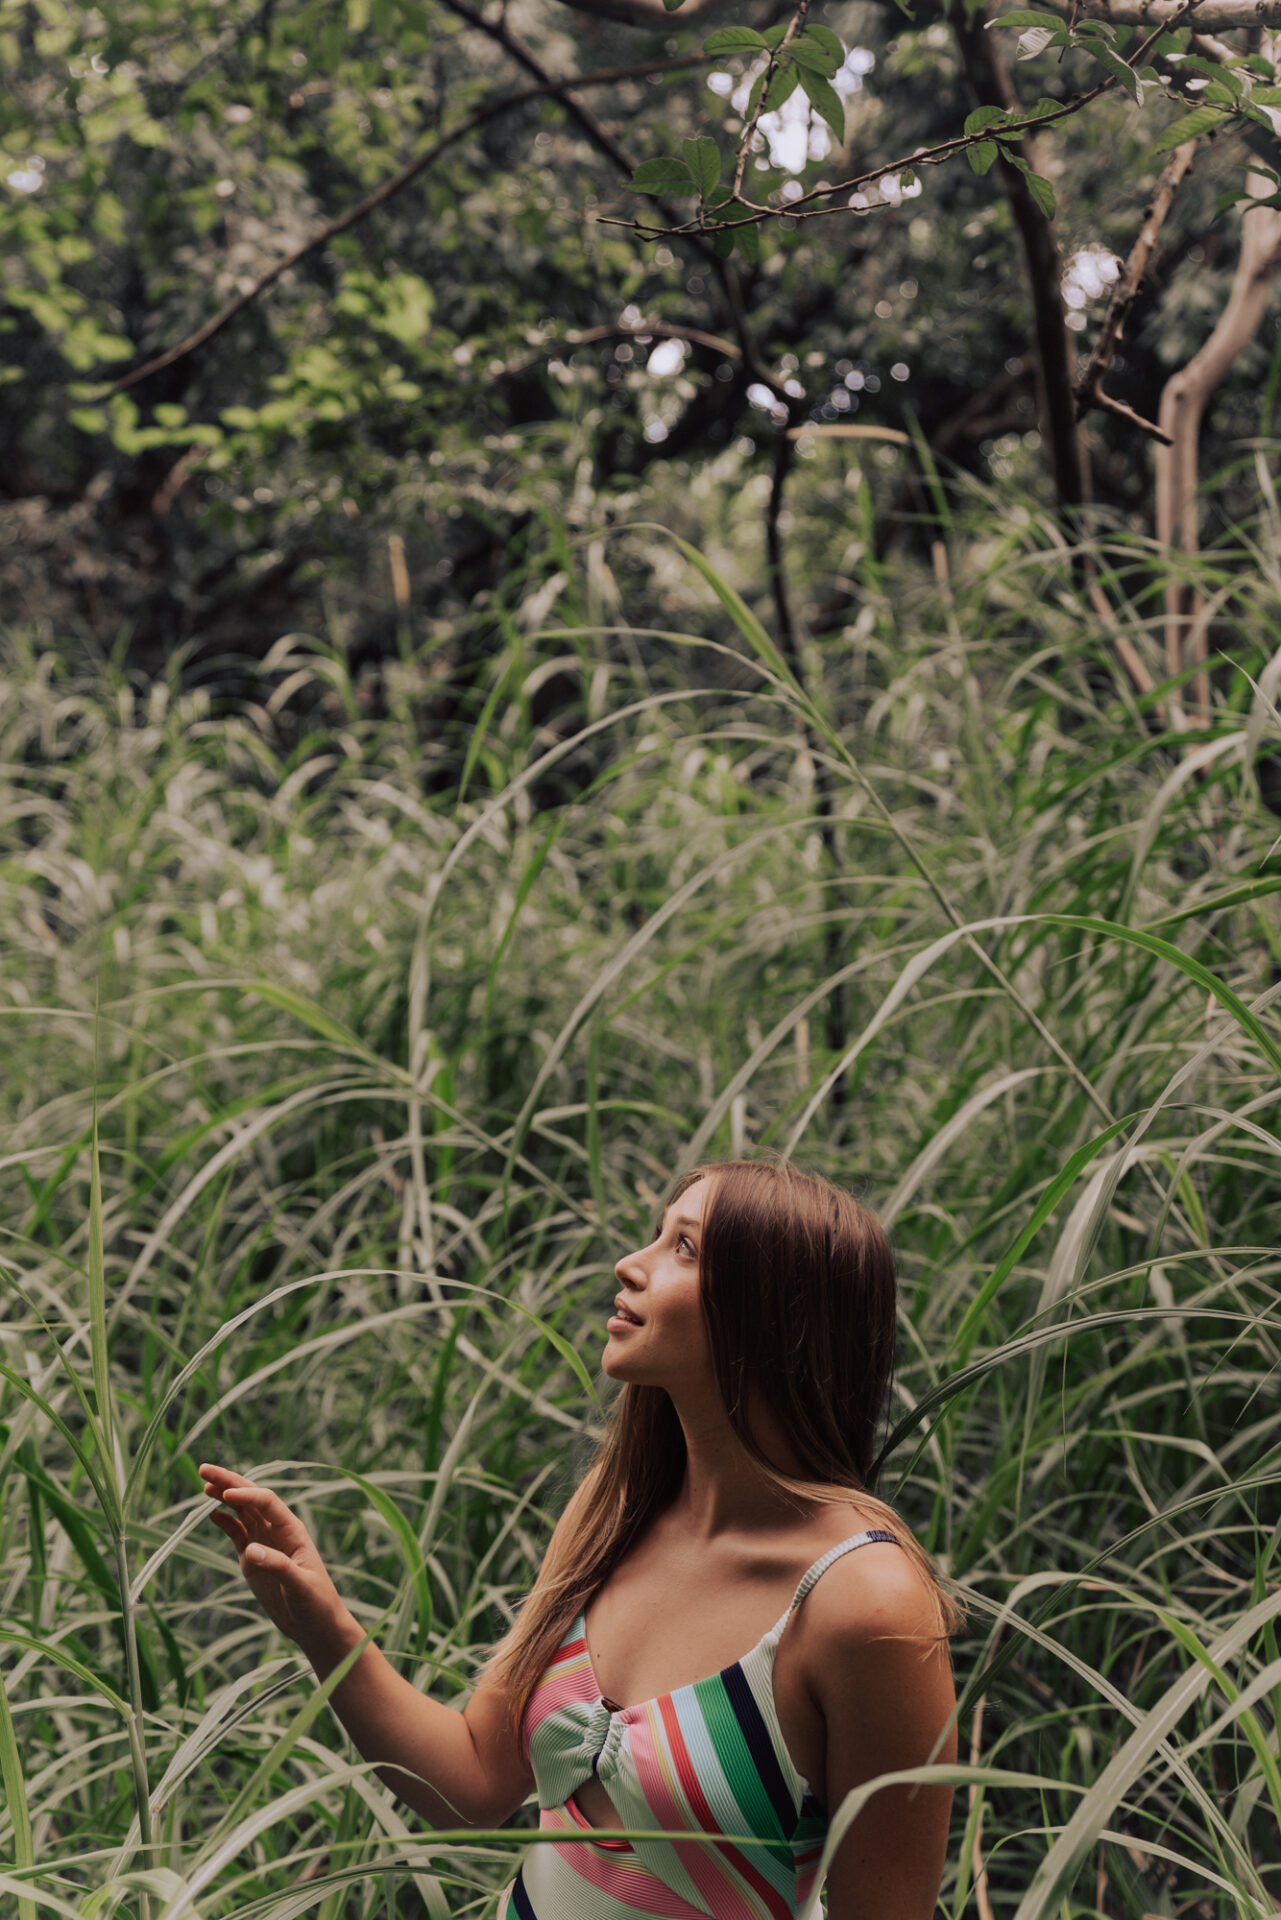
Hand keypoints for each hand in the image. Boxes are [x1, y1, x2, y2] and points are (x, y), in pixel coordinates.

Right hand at [199, 1462, 352, 1653]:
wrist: (316, 1626)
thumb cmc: (316, 1603)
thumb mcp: (300, 1585)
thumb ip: (278, 1566)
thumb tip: (250, 1551)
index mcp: (293, 1530)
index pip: (267, 1502)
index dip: (247, 1494)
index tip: (226, 1495)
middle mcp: (277, 1531)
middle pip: (252, 1498)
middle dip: (230, 1482)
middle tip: (204, 1469)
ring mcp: (264, 1543)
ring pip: (242, 1512)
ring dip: (225, 1497)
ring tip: (205, 1485)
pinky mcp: (253, 1559)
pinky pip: (237, 1533)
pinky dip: (225, 1522)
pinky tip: (212, 1513)